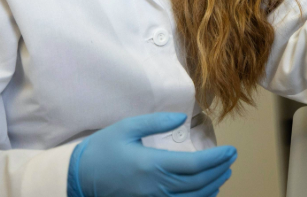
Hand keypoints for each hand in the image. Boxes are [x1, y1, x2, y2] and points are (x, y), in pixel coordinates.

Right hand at [67, 113, 236, 196]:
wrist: (75, 178)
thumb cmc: (101, 150)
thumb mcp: (126, 128)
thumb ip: (156, 122)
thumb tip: (182, 118)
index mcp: (152, 165)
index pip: (195, 165)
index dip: (218, 159)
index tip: (231, 151)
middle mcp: (155, 187)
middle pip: (199, 183)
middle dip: (220, 171)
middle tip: (231, 160)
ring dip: (212, 187)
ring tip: (223, 173)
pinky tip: (205, 191)